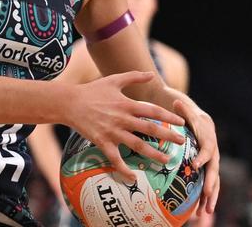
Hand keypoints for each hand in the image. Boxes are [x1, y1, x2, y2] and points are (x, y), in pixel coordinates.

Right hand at [67, 71, 186, 182]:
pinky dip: (123, 169)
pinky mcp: (102, 142)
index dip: (168, 117)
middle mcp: (122, 119)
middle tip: (181, 142)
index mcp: (126, 104)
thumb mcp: (114, 80)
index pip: (152, 111)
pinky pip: (115, 159)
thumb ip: (134, 76)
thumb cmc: (92, 90)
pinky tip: (133, 178)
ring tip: (166, 160)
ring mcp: (112, 132)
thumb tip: (152, 74)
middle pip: (149, 129)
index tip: (181, 123)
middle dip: (167, 136)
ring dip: (153, 154)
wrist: (70, 103)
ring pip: (137, 145)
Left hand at [173, 100, 219, 215]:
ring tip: (205, 213)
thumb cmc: (184, 111)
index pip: (208, 149)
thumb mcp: (183, 106)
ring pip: (212, 181)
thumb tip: (177, 102)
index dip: (203, 157)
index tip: (195, 165)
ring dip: (210, 197)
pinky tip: (198, 212)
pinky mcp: (204, 167)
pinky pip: (205, 183)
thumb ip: (183, 108)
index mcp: (208, 137)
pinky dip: (203, 197)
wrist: (191, 115)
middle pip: (214, 170)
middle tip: (207, 198)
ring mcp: (210, 161)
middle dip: (211, 185)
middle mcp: (212, 151)